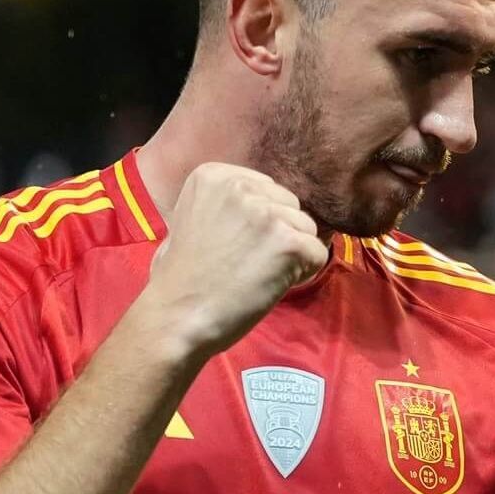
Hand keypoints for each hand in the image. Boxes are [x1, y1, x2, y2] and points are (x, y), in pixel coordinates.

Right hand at [137, 163, 327, 360]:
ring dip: (291, 254)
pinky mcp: (287, 242)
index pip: (266, 189)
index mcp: (214, 175)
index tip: (235, 246)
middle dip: (279, 233)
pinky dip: (302, 274)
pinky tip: (270, 285)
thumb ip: (224, 204)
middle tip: (249, 264)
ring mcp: (266, 213)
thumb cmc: (178, 280)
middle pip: (289, 204)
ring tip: (257, 276)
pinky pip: (317, 254)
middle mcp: (240, 186)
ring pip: (306, 228)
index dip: (260, 222)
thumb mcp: (190, 219)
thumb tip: (259, 203)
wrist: (176, 318)